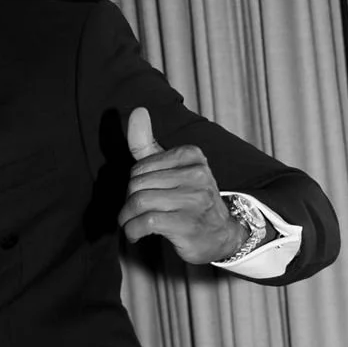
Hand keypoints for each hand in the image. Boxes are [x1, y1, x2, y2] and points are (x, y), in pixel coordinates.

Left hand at [118, 108, 244, 263]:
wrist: (220, 236)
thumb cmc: (189, 200)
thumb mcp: (171, 169)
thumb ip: (149, 144)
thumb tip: (137, 111)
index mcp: (192, 156)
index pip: (140, 167)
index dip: (133, 185)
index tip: (140, 197)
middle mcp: (197, 174)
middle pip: (137, 185)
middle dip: (128, 202)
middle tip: (133, 214)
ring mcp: (195, 199)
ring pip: (139, 202)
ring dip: (127, 219)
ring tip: (131, 224)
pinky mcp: (189, 224)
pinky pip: (146, 222)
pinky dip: (133, 230)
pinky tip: (136, 234)